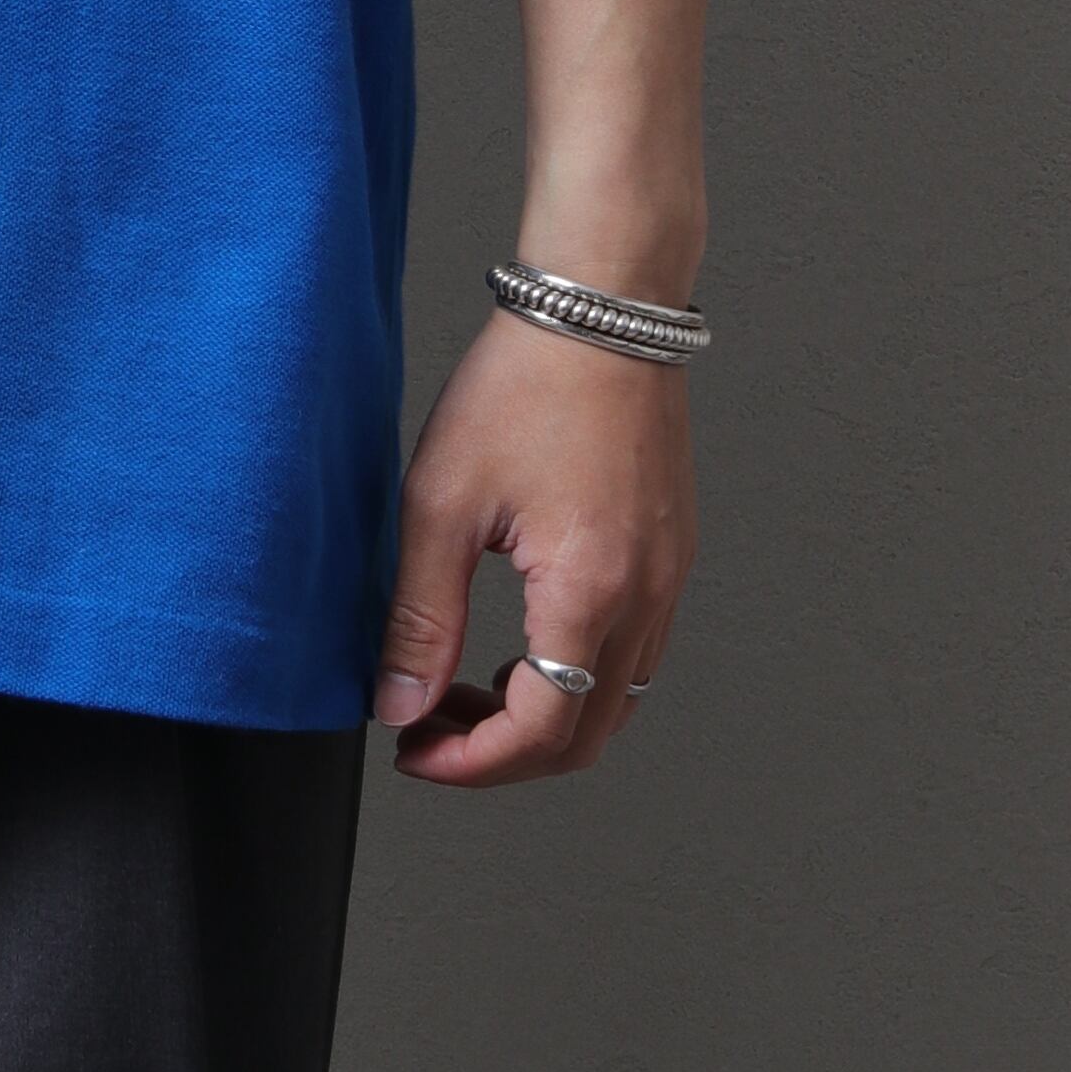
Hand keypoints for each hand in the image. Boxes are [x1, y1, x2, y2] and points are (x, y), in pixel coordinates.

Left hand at [371, 305, 693, 783]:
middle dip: (501, 753)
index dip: (470, 763)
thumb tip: (398, 702)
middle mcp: (647, 595)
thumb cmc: (524, 384)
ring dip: (542, 716)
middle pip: (587, 736)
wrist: (599, 308)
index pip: (541, 733)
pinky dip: (576, 674)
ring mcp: (669, 576)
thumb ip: (419, 615)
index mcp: (590, 589)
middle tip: (429, 728)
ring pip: (615, 700)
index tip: (413, 751)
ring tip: (462, 684)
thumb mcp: (442, 503)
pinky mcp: (671, 553)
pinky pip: (633, 652)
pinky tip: (519, 642)